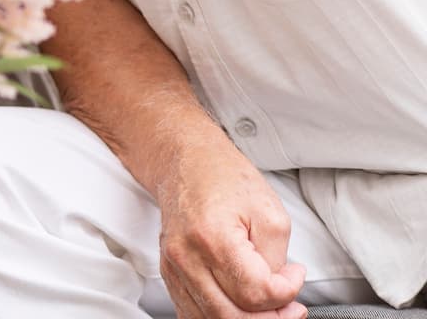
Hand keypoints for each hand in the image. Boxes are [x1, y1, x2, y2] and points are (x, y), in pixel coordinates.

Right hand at [155, 139, 307, 318]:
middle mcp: (186, 257)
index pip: (256, 293)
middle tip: (290, 306)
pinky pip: (193, 314)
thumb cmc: (224, 179)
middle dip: (271, 318)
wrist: (187, 162)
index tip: (295, 275)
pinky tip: (240, 309)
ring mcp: (173, 268)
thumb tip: (278, 288)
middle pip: (233, 316)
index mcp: (212, 238)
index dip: (287, 292)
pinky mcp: (169, 273)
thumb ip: (277, 258)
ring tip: (269, 308)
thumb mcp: (270, 211)